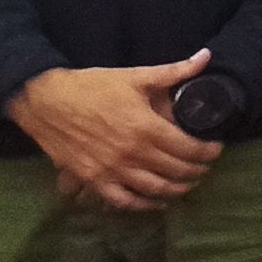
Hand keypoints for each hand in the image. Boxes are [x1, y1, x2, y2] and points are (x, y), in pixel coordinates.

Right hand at [9, 53, 222, 210]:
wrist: (45, 101)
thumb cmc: (91, 87)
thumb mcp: (135, 76)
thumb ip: (174, 71)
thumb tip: (205, 56)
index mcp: (145, 127)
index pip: (188, 148)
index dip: (208, 152)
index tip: (216, 149)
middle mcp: (131, 153)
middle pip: (176, 171)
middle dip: (197, 171)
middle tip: (205, 167)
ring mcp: (111, 170)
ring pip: (154, 189)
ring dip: (177, 190)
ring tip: (188, 184)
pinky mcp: (92, 180)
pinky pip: (123, 201)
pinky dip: (143, 205)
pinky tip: (156, 202)